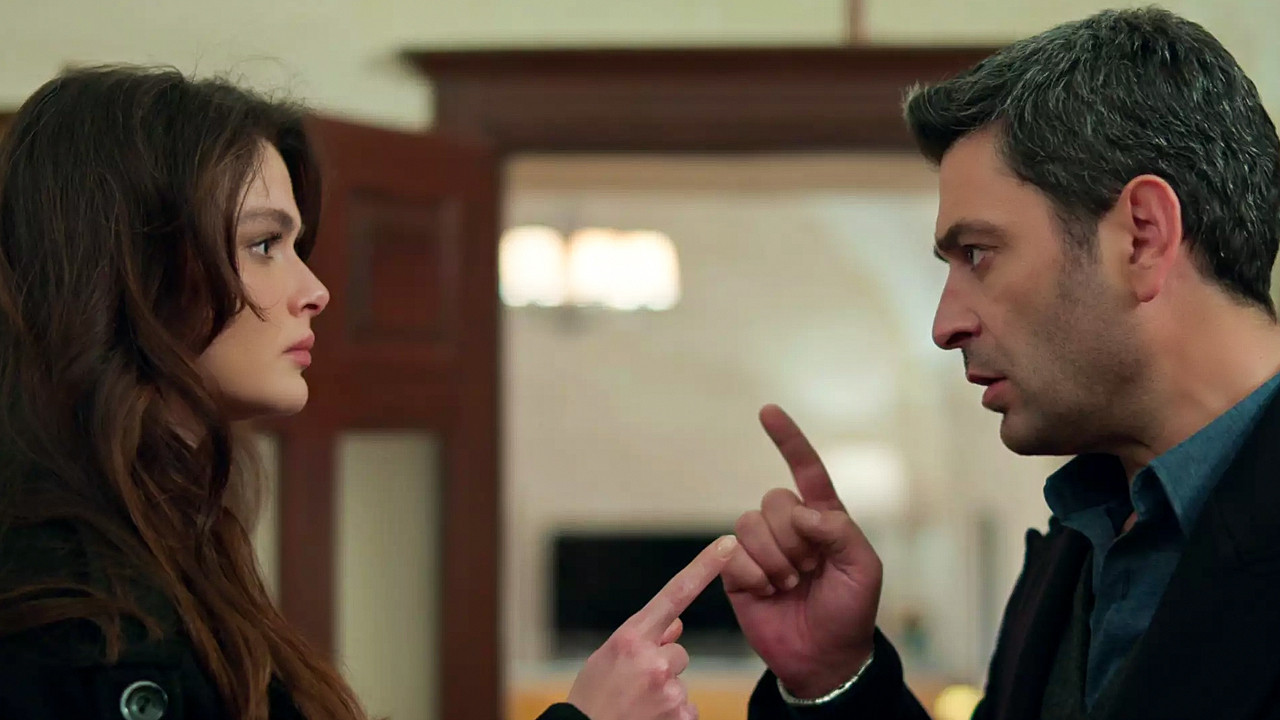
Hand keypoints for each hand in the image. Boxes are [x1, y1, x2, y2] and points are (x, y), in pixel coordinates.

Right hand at [567, 535, 738, 719]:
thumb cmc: (592, 699)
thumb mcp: (607, 659)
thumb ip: (643, 639)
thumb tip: (677, 624)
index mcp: (630, 638)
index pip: (675, 594)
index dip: (704, 567)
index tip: (729, 545)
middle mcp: (653, 659)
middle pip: (678, 650)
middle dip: (662, 665)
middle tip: (631, 687)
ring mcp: (668, 690)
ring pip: (680, 681)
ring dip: (663, 692)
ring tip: (634, 707)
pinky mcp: (681, 716)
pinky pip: (687, 709)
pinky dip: (671, 717)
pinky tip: (647, 719)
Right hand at [723, 404, 882, 697]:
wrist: (824, 657)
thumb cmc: (850, 611)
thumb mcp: (863, 568)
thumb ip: (839, 530)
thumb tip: (801, 512)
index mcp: (822, 517)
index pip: (805, 470)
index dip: (787, 441)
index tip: (767, 411)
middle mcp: (789, 527)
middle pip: (774, 500)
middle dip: (793, 539)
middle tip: (809, 570)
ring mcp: (761, 548)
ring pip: (749, 524)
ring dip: (774, 559)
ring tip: (790, 584)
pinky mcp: (737, 572)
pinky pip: (731, 554)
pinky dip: (752, 575)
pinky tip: (768, 592)